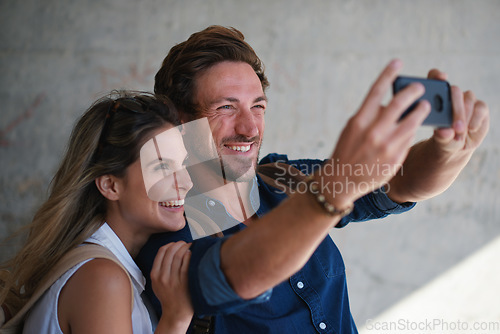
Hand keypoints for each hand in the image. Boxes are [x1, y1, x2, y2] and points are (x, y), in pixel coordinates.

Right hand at [151, 241, 192, 333]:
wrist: (176, 312)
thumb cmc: (168, 297)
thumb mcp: (156, 283)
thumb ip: (159, 269)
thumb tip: (168, 250)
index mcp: (155, 275)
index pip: (161, 252)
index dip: (170, 244)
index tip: (176, 244)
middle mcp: (163, 277)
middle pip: (171, 251)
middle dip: (179, 244)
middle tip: (185, 243)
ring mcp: (173, 280)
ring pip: (179, 256)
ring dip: (186, 247)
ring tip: (191, 246)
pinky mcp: (184, 283)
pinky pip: (187, 264)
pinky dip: (190, 255)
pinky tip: (193, 253)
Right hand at [322, 59, 430, 207]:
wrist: (342, 180)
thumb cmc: (347, 150)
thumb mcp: (352, 129)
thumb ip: (370, 115)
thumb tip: (392, 104)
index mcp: (359, 120)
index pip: (377, 91)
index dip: (388, 74)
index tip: (398, 62)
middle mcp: (374, 131)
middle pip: (400, 103)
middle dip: (413, 92)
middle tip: (419, 88)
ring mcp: (387, 146)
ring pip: (412, 122)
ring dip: (420, 111)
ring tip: (424, 106)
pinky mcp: (396, 158)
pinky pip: (409, 139)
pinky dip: (411, 132)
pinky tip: (411, 128)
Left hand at [427, 69, 488, 155]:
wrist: (457, 147)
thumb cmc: (443, 140)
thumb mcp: (440, 140)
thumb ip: (441, 136)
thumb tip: (445, 131)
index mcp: (436, 98)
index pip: (435, 79)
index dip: (437, 76)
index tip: (442, 78)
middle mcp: (452, 96)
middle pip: (454, 91)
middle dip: (455, 108)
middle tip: (454, 126)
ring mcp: (467, 100)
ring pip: (468, 99)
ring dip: (465, 116)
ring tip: (460, 132)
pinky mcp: (480, 107)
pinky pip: (480, 108)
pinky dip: (476, 118)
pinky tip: (471, 128)